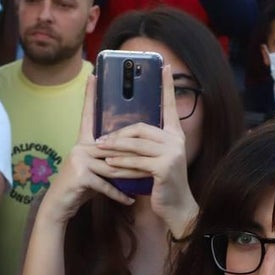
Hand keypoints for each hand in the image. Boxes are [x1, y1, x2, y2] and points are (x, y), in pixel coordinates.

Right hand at [39, 77, 137, 224]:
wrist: (59, 205)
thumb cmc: (80, 186)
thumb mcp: (95, 168)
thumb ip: (108, 158)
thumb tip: (128, 152)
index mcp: (84, 141)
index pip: (88, 115)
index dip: (90, 95)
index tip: (93, 75)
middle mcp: (80, 146)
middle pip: (114, 145)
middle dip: (134, 153)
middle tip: (154, 154)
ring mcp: (79, 160)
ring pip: (113, 164)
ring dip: (131, 175)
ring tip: (149, 178)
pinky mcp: (81, 176)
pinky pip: (106, 183)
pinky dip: (119, 193)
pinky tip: (131, 199)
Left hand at [95, 66, 197, 236]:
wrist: (176, 207)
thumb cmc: (162, 183)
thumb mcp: (157, 159)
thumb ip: (147, 145)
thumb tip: (123, 134)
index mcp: (175, 134)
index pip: (170, 106)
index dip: (167, 86)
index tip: (165, 66)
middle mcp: (176, 141)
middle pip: (141, 128)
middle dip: (118, 133)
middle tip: (99, 138)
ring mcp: (172, 154)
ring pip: (136, 145)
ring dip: (114, 148)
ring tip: (98, 149)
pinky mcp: (164, 168)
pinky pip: (136, 162)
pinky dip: (120, 164)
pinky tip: (109, 164)